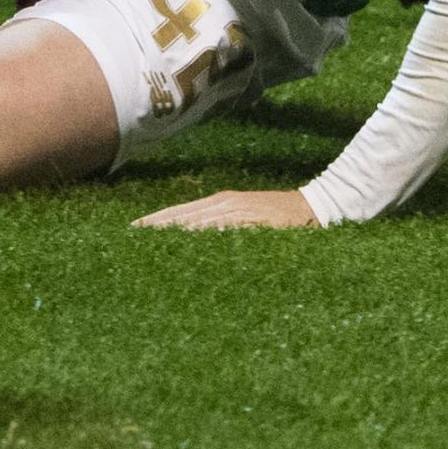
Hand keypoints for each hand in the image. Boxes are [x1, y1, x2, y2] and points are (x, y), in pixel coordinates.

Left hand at [134, 188, 318, 231]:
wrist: (316, 209)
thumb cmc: (280, 219)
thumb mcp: (246, 222)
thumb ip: (223, 229)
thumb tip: (195, 242)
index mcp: (220, 204)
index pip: (180, 214)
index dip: (156, 222)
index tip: (132, 231)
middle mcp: (223, 204)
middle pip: (181, 216)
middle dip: (155, 227)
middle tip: (131, 237)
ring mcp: (236, 211)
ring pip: (195, 222)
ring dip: (171, 232)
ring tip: (147, 242)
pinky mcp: (250, 220)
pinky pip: (219, 230)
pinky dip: (200, 236)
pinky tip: (185, 244)